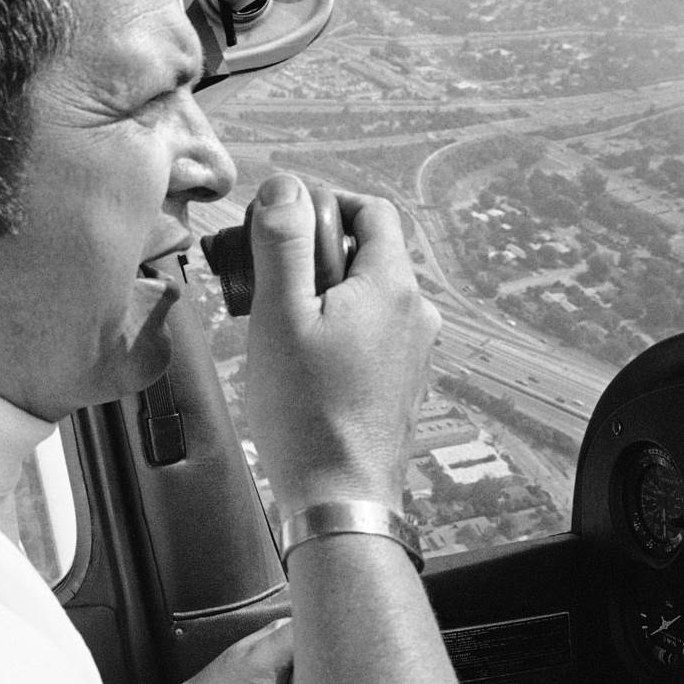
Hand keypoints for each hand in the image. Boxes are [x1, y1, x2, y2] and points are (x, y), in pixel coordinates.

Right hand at [243, 174, 441, 513]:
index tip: (283, 224)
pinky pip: (371, 331)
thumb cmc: (307, 412)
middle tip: (269, 277)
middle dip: (317, 252)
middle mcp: (415, 312)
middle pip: (369, 251)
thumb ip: (284, 242)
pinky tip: (302, 358)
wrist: (339, 496)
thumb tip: (285, 187)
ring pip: (367, 293)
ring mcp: (414, 349)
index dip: (327, 203)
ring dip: (324, 292)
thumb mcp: (280, 314)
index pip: (372, 209)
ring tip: (279, 323)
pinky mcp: (402, 380)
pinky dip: (337, 327)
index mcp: (392, 285)